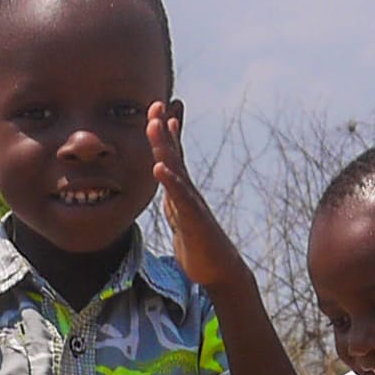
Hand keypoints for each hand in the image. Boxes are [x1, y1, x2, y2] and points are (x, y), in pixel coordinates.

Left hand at [148, 100, 246, 289]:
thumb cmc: (198, 245)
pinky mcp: (194, 220)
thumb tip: (166, 185)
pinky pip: (180, 198)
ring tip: (155, 123)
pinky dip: (170, 182)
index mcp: (182, 192)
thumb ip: (174, 199)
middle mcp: (188, 192)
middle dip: (164, 128)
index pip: (173, 156)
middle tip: (156, 103)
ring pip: (176, 170)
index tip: (158, 108)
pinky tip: (159, 168)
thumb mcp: (179, 217)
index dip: (166, 133)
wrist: (219, 271)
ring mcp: (192, 204)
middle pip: (174, 154)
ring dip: (165, 145)